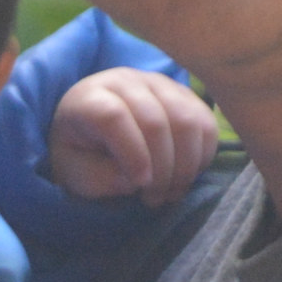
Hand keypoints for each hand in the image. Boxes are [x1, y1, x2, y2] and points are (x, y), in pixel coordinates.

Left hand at [46, 67, 217, 205]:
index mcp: (89, 98)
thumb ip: (99, 177)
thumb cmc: (82, 153)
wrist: (95, 130)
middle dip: (161, 170)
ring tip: (170, 193)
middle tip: (154, 200)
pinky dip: (202, 156)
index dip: (132, 154)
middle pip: (155, 122)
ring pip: (187, 122)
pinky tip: (184, 175)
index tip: (139, 185)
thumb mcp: (75, 172)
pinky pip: (207, 124)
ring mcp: (159, 84)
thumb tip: (134, 181)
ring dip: (185, 167)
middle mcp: (125, 82)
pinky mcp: (185, 94)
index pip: (113, 118)